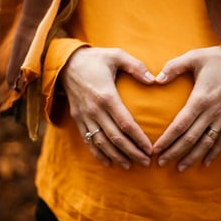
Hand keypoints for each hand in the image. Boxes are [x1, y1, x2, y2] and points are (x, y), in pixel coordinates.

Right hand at [60, 47, 154, 169]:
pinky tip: (108, 163)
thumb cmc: (95, 59)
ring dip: (116, 156)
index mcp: (107, 96)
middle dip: (132, 152)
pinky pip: (87, 140)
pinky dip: (98, 153)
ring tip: (130, 166)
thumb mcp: (116, 55)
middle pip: (115, 138)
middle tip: (146, 162)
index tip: (150, 149)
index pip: (126, 124)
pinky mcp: (78, 119)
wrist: (65, 63)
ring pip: (101, 143)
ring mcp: (85, 116)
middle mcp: (95, 110)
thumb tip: (154, 80)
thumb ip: (136, 66)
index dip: (139, 138)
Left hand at [153, 46, 220, 171]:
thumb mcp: (194, 57)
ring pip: (206, 143)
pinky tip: (205, 163)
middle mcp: (212, 112)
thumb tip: (156, 79)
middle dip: (175, 152)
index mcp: (201, 98)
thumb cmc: (216, 59)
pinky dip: (213, 153)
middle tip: (160, 163)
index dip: (167, 139)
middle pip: (191, 138)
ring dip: (192, 157)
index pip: (180, 125)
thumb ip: (174, 67)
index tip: (155, 150)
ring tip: (180, 168)